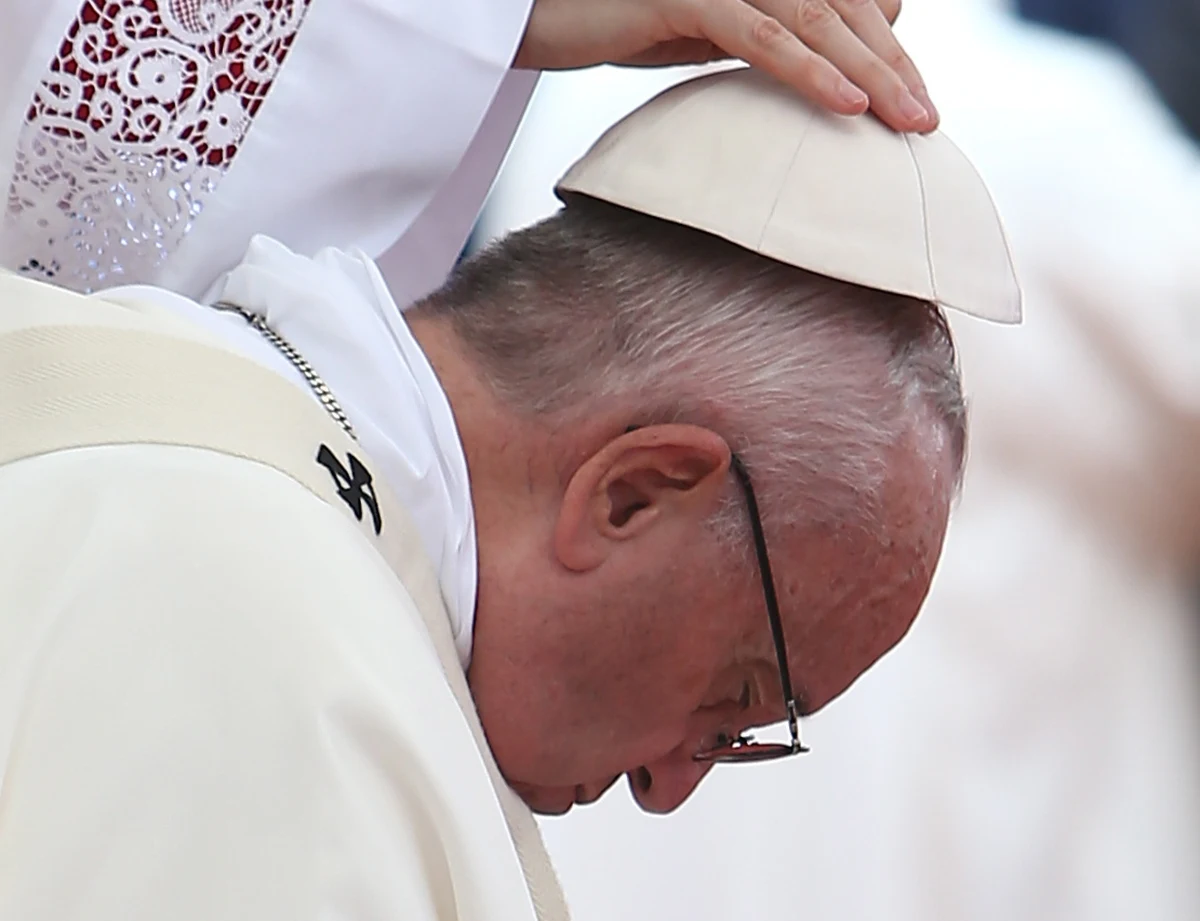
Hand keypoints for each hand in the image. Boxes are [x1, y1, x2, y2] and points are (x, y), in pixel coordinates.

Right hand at [515, 0, 937, 132]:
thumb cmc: (618, 19)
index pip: (845, 4)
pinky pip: (761, 37)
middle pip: (845, 9)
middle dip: (893, 67)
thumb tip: (830, 64)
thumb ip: (766, 36)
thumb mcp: (706, 31)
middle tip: (926, 123)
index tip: (912, 105)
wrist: (537, 11)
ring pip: (817, 20)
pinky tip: (847, 106)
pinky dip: (809, 71)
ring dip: (870, 74)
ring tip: (908, 122)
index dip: (885, 52)